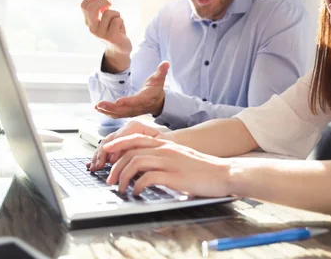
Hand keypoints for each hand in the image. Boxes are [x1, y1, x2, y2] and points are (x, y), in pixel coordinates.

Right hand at [81, 0, 131, 71]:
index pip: (84, 6)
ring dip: (116, 14)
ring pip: (108, 13)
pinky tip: (121, 29)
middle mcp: (92, 28)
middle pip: (92, 8)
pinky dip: (122, 21)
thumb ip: (101, 9)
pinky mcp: (111, 36)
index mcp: (89, 23)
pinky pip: (117, 20)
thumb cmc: (113, 31)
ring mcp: (100, 33)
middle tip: (110, 3)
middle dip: (102, 1)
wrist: (119, 49)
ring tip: (118, 22)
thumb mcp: (105, 19)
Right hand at [87, 118, 161, 170]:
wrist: (171, 145)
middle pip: (110, 139)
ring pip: (106, 144)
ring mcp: (122, 136)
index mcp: (136, 127)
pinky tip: (94, 164)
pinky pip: (107, 149)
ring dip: (99, 156)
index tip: (112, 161)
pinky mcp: (120, 144)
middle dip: (102, 153)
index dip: (115, 149)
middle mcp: (127, 129)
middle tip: (98, 166)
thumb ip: (142, 151)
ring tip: (95, 167)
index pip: (121, 136)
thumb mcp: (158, 147)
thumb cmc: (166, 146)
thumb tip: (125, 159)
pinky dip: (100, 157)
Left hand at [95, 61, 168, 118]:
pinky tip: (98, 108)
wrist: (157, 102)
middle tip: (100, 104)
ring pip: (119, 113)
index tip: (118, 101)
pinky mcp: (128, 112)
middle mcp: (138, 107)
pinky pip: (117, 114)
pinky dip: (107, 112)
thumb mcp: (159, 79)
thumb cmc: (156, 88)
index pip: (136, 101)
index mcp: (146, 98)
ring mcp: (132, 111)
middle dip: (111, 107)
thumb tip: (166, 63)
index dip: (127, 102)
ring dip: (107, 110)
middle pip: (124, 109)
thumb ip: (161, 71)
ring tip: (97, 106)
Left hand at [103, 134, 230, 197]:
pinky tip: (136, 192)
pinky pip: (147, 178)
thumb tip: (145, 170)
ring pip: (135, 162)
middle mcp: (166, 149)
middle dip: (115, 166)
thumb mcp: (181, 158)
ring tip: (120, 188)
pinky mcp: (174, 175)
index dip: (118, 144)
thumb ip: (164, 160)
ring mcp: (169, 161)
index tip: (106, 153)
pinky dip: (137, 186)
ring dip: (123, 176)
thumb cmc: (203, 169)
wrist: (224, 173)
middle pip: (131, 151)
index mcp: (167, 144)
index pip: (135, 138)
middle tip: (110, 179)